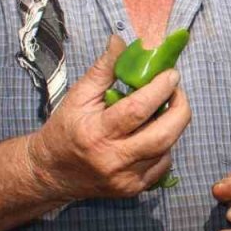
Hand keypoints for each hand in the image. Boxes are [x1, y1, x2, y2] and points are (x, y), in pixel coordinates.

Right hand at [29, 36, 190, 200]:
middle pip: (163, 135)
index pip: (138, 110)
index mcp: (96, 133)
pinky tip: (154, 133)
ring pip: (167, 150)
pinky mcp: (133, 190)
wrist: (50, 173)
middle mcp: (113, 160)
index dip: (160, 89)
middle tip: (177, 91)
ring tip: (165, 109)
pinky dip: (165, 146)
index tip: (171, 74)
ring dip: (173, 125)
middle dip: (180, 108)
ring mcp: (125, 179)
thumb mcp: (78, 96)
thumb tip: (121, 40)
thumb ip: (103, 69)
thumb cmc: (65, 128)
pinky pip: (163, 165)